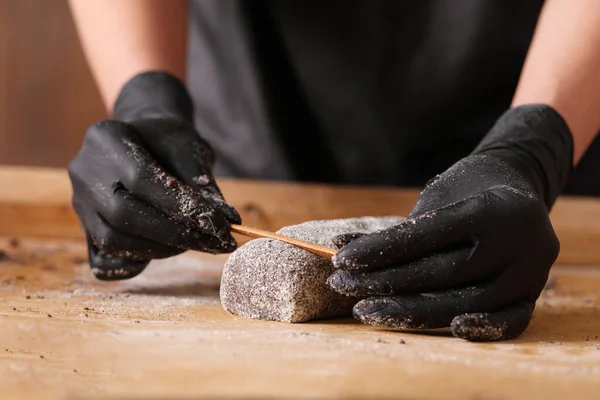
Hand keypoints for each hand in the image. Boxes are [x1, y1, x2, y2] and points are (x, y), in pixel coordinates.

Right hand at [68, 71, 239, 280]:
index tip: (221, 225)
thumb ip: (203, 185)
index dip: (182, 208)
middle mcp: (83, 169)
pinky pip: (104, 258)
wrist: (146, 138)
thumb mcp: (190, 149)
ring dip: (160, 249)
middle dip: (174, 234)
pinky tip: (167, 249)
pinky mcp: (84, 227)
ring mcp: (79, 200)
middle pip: (122, 214)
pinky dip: (137, 261)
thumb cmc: (170, 140)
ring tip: (195, 242)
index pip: (141, 180)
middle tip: (214, 241)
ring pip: (113, 240)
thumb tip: (225, 223)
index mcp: (106, 137)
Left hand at [328, 105, 572, 340]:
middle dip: (385, 282)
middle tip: (342, 285)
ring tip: (365, 311)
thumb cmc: (466, 189)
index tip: (342, 259)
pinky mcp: (535, 294)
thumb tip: (340, 248)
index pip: (427, 235)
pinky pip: (510, 321)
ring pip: (467, 301)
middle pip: (442, 273)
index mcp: (493, 207)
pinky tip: (446, 328)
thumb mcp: (439, 196)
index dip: (381, 249)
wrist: (519, 186)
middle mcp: (518, 241)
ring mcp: (531, 271)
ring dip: (410, 311)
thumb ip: (402, 229)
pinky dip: (479, 329)